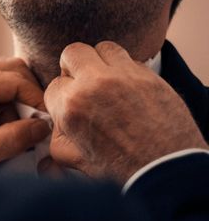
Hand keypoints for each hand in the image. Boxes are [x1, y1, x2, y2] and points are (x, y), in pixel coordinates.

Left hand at [0, 58, 50, 172]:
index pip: (14, 79)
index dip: (36, 99)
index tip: (47, 124)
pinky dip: (4, 107)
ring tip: (6, 132)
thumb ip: (12, 140)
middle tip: (29, 127)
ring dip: (15, 104)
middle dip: (27, 98)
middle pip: (13, 70)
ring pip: (6, 78)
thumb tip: (43, 126)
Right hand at [44, 41, 207, 184]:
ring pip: (103, 48)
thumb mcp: (73, 159)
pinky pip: (131, 59)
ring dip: (100, 61)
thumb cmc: (120, 170)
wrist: (165, 171)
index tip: (69, 105)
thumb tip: (55, 125)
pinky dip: (126, 70)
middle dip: (73, 68)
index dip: (61, 97)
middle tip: (82, 83)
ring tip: (105, 80)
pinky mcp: (149, 76)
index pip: (54, 85)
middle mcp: (94, 84)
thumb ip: (57, 137)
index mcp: (71, 106)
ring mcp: (124, 76)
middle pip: (73, 53)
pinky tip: (128, 88)